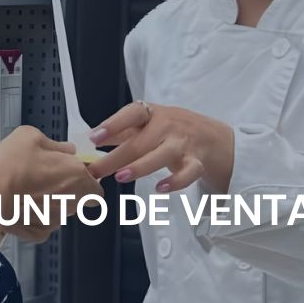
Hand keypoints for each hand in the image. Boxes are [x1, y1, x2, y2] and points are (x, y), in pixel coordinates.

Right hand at [0, 126, 104, 245]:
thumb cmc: (6, 169)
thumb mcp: (27, 136)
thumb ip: (54, 142)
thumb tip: (64, 148)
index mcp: (75, 173)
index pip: (95, 178)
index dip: (83, 173)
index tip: (69, 169)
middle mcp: (72, 199)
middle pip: (80, 195)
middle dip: (67, 187)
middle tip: (44, 177)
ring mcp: (57, 219)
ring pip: (62, 210)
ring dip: (50, 201)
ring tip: (27, 189)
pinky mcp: (40, 233)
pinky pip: (43, 223)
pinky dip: (34, 216)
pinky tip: (20, 205)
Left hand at [87, 101, 233, 192]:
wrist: (215, 138)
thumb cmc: (172, 131)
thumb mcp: (147, 124)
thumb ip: (120, 132)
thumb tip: (88, 141)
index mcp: (153, 114)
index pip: (132, 113)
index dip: (112, 124)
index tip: (94, 137)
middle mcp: (168, 126)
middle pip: (140, 141)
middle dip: (115, 157)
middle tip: (95, 171)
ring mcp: (183, 143)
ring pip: (161, 155)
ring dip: (140, 166)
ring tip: (120, 177)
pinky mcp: (197, 162)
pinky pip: (188, 172)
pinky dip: (175, 181)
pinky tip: (160, 188)